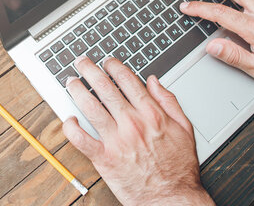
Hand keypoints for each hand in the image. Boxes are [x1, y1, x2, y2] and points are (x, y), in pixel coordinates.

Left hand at [64, 56, 213, 205]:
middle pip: (105, 89)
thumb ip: (169, 102)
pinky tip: (68, 119)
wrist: (172, 199)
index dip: (114, 66)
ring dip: (77, 91)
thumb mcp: (185, 129)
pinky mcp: (105, 159)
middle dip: (90, 71)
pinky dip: (71, 127)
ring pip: (90, 108)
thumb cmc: (179, 168)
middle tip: (82, 63)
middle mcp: (132, 124)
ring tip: (71, 82)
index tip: (107, 62)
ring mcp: (117, 141)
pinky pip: (81, 140)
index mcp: (152, 114)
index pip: (128, 81)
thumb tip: (154, 81)